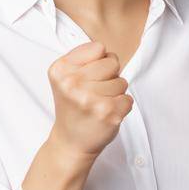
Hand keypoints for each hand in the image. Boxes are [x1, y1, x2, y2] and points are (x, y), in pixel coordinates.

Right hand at [45, 41, 131, 156]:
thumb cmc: (73, 106)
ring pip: (122, 82)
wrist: (70, 141)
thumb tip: (105, 50)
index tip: (88, 77)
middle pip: (113, 63)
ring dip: (114, 93)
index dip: (99, 62)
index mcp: (60, 69)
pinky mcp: (107, 113)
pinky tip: (105, 114)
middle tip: (94, 93)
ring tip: (98, 105)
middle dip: (109, 77)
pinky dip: (121, 107)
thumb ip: (83, 58)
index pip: (99, 48)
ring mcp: (90, 98)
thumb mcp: (65, 77)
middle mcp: (72, 83)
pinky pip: (128, 99)